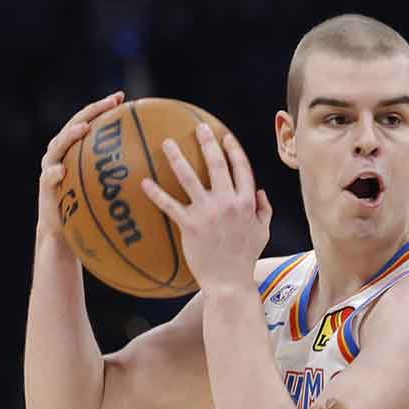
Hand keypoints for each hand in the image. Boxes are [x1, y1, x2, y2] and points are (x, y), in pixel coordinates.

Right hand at [38, 92, 123, 243]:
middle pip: (75, 125)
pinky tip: (61, 171)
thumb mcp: (106, 189)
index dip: (103, 107)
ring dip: (70, 135)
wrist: (64, 230)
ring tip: (83, 129)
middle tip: (110, 103)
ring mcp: (51, 166)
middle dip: (91, 111)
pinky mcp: (45, 186)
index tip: (121, 97)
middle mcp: (62, 152)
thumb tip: (152, 166)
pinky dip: (54, 173)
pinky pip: (48, 177)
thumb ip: (120, 175)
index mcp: (76, 148)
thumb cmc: (90, 209)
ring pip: (58, 145)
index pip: (90, 121)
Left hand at [140, 124, 272, 292]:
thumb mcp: (263, 232)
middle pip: (216, 164)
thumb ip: (264, 209)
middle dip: (207, 142)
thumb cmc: (246, 258)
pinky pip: (170, 205)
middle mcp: (228, 202)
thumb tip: (260, 191)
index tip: (225, 137)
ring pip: (189, 177)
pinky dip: (156, 193)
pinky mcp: (190, 225)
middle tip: (198, 127)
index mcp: (247, 202)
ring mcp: (208, 212)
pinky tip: (144, 183)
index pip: (241, 168)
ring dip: (176, 157)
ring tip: (166, 143)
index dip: (233, 150)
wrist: (229, 281)